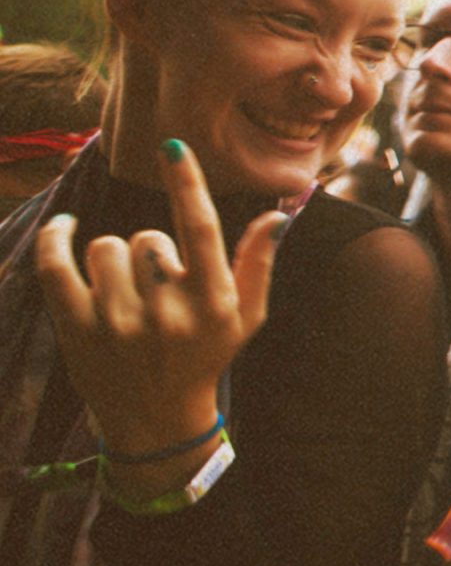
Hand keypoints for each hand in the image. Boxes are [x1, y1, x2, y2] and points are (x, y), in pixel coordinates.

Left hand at [32, 139, 283, 457]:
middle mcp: (167, 312)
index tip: (172, 146)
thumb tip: (278, 212)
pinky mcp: (75, 328)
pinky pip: (56, 264)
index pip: (200, 228)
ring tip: (124, 290)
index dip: (186, 183)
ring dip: (114, 260)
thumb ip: (257, 262)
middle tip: (158, 289)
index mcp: (212, 303)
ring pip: (105, 248)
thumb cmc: (204, 358)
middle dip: (151, 253)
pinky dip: (56, 239)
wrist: (155, 420)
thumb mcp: (246, 317)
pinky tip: (62, 228)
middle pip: (147, 238)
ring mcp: (118, 322)